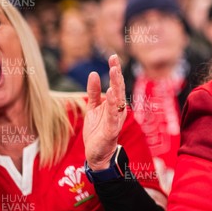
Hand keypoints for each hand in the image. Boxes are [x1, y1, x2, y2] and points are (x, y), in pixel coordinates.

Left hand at [83, 54, 126, 170]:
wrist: (97, 154)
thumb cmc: (97, 131)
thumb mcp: (93, 108)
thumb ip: (93, 92)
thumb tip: (93, 73)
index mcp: (114, 104)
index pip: (115, 84)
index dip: (114, 70)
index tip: (112, 56)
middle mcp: (118, 109)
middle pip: (118, 88)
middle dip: (116, 73)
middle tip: (114, 59)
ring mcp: (116, 118)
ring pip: (118, 99)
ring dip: (116, 84)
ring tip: (114, 71)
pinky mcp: (112, 129)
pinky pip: (113, 114)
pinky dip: (113, 103)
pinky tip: (111, 93)